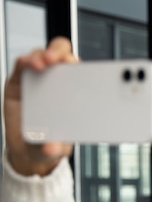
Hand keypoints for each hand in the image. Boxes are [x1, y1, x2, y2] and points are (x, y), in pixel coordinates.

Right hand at [3, 36, 76, 175]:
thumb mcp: (56, 148)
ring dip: (42, 55)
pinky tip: (27, 65)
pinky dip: (25, 61)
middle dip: (60, 53)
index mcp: (74, 95)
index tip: (81, 69)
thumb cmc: (50, 143)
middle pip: (62, 55)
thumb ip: (55, 148)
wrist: (27, 149)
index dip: (83, 66)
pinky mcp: (18, 81)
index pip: (82, 72)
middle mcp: (57, 83)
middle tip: (57, 61)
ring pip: (41, 55)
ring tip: (42, 64)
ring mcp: (37, 79)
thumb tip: (51, 149)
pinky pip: (21, 65)